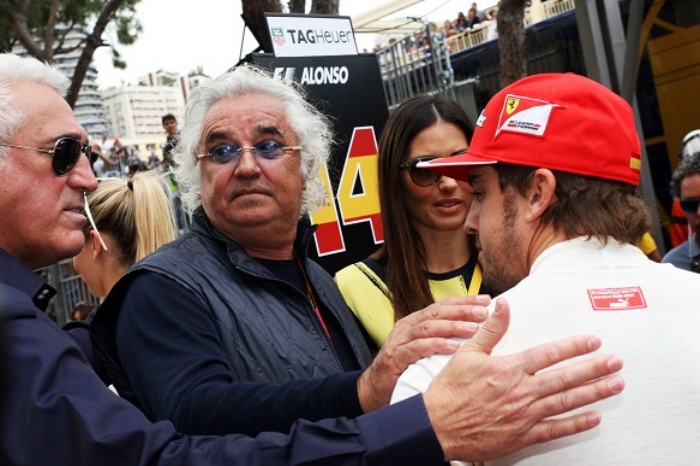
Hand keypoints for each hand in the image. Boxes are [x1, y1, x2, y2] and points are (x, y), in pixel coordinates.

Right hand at [357, 295, 490, 412]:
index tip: (486, 300)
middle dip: (462, 311)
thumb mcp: (426, 350)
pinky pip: (416, 348)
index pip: (442, 305)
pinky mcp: (395, 358)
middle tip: (484, 312)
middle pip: (437, 312)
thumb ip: (444, 338)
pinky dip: (435, 346)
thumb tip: (475, 331)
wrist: (375, 390)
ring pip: (428, 327)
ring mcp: (400, 341)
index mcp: (416, 322)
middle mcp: (408, 327)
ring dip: (452, 327)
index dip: (464, 301)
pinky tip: (452, 348)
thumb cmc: (406, 370)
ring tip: (473, 329)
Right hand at [424, 298, 624, 462]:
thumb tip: (501, 304)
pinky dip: (576, 424)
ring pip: (566, 402)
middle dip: (594, 368)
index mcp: (508, 368)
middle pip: (565, 377)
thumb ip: (489, 329)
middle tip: (616, 362)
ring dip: (593, 393)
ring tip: (614, 385)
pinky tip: (594, 417)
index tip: (592, 342)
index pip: (548, 354)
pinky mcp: (522, 436)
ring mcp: (524, 415)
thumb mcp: (466, 353)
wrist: (437, 426)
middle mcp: (521, 391)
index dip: (573, 347)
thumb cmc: (450, 390)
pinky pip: (556, 429)